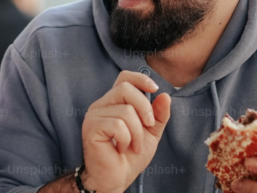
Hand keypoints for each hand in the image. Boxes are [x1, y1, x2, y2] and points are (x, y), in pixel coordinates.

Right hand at [80, 71, 171, 192]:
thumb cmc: (130, 157)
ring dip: (137, 133)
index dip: (140, 78)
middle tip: (149, 127)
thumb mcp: (151, 133)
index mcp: (114, 102)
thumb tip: (165, 96)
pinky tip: (121, 149)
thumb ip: (158, 115)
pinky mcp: (91, 127)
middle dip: (145, 108)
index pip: (124, 78)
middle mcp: (101, 105)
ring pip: (125, 110)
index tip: (155, 89)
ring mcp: (94, 115)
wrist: (116, 179)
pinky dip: (127, 140)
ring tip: (133, 146)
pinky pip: (117, 125)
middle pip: (126, 88)